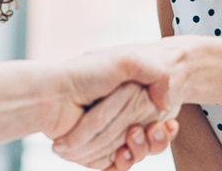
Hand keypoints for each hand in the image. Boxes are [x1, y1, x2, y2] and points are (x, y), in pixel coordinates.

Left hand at [44, 43, 185, 168]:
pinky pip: (113, 165)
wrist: (52, 92)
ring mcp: (105, 137)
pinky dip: (122, 164)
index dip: (164, 127)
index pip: (155, 119)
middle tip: (153, 130)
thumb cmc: (87, 73)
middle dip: (156, 140)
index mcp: (127, 99)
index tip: (168, 123)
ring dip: (140, 151)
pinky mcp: (92, 153)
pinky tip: (123, 155)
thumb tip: (166, 104)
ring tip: (134, 138)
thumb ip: (156, 74)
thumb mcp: (127, 61)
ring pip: (134, 154)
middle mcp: (117, 118)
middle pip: (148, 140)